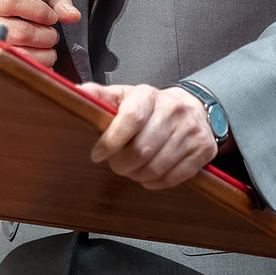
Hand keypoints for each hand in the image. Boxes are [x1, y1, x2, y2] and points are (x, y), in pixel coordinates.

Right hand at [0, 0, 80, 68]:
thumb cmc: (8, 14)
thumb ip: (55, 2)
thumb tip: (72, 15)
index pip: (12, 0)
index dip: (39, 11)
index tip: (51, 17)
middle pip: (19, 31)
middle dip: (45, 36)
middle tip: (50, 35)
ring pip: (19, 54)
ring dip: (43, 54)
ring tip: (46, 49)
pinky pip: (16, 71)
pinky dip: (36, 69)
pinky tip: (38, 63)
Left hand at [80, 83, 217, 189]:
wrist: (193, 108)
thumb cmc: (150, 107)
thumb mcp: (124, 96)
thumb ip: (98, 96)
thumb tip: (72, 92)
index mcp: (148, 95)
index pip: (130, 118)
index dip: (111, 141)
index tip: (97, 154)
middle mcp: (173, 110)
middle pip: (142, 149)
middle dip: (122, 164)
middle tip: (116, 164)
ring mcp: (191, 130)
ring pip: (157, 167)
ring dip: (138, 175)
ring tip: (132, 169)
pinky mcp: (203, 149)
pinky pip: (174, 177)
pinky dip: (156, 182)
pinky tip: (150, 175)